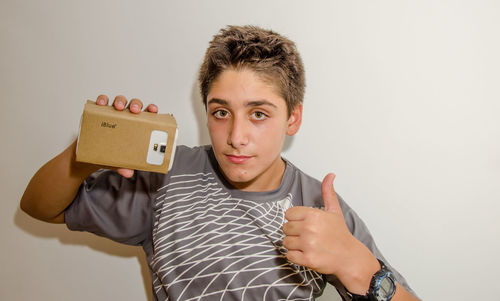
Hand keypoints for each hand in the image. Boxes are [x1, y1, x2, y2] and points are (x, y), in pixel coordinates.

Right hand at [95, 94, 157, 177]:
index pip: (148, 115)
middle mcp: (126, 117)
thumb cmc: (110, 155)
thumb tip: (129, 173)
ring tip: (118, 108)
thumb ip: (124, 166)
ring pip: (119, 101)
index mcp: (137, 126)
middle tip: (134, 111)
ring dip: (120, 101)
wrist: (89, 157)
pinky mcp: (99, 112)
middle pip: (134, 105)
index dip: (151, 110)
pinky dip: (102, 100)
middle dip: (136, 105)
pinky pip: (101, 102)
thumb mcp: (118, 162)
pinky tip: (101, 104)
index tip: (153, 110)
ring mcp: (113, 113)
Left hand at [283, 173, 379, 293]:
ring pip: (286, 242)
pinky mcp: (307, 259)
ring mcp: (308, 244)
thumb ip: (328, 192)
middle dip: (294, 233)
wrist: (349, 257)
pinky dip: (296, 257)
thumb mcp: (334, 211)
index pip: (288, 214)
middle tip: (308, 236)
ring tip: (308, 245)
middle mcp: (309, 228)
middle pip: (285, 228)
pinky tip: (307, 254)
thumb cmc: (340, 235)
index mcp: (313, 215)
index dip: (296, 220)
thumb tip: (330, 175)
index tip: (306, 224)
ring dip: (295, 245)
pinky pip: (289, 255)